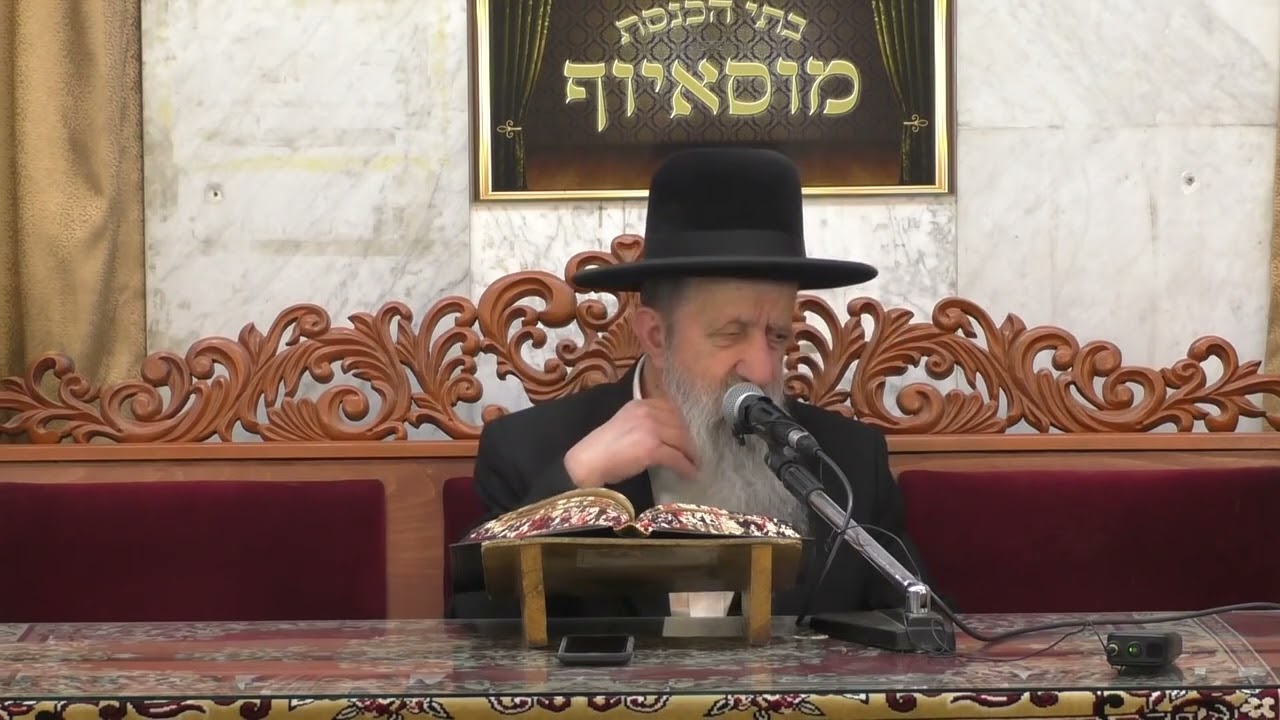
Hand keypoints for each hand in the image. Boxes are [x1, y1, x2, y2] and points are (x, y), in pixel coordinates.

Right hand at [564, 398, 698, 488]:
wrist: (587, 461)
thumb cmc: (603, 447)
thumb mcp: (625, 423)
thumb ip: (645, 422)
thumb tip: (667, 434)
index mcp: (640, 404)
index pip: (671, 410)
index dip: (682, 425)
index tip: (687, 436)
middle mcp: (647, 412)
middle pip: (679, 425)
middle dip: (688, 440)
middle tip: (694, 453)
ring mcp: (651, 429)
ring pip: (681, 441)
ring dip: (690, 454)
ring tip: (695, 463)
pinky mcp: (652, 448)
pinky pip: (677, 458)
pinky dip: (686, 467)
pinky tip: (690, 474)